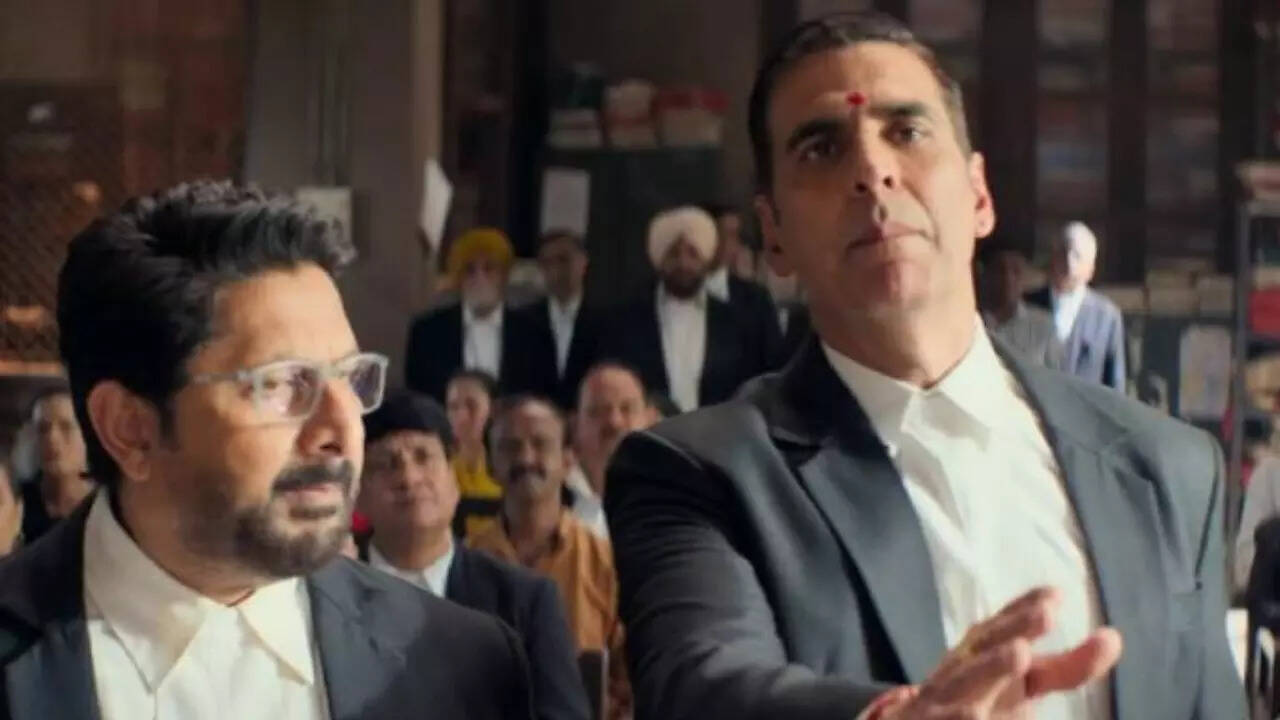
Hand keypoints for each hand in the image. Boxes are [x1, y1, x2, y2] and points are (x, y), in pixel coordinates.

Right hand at [886, 587, 1122, 718]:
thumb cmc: (976, 699)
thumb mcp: (1023, 683)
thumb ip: (1067, 667)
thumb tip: (1114, 637)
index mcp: (979, 655)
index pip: (1000, 628)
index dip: (1023, 611)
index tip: (1054, 596)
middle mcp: (958, 671)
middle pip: (984, 647)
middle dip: (1013, 628)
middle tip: (1046, 615)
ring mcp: (938, 700)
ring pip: (963, 681)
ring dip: (990, 667)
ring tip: (1019, 654)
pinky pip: (946, 718)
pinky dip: (957, 717)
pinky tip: (975, 714)